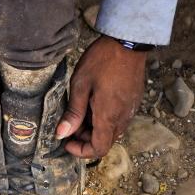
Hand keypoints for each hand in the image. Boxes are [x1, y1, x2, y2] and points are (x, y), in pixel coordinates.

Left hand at [56, 36, 145, 158]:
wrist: (128, 43)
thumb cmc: (102, 61)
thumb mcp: (80, 85)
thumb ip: (73, 112)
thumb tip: (61, 134)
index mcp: (108, 116)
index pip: (98, 149)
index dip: (81, 151)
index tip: (67, 142)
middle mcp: (123, 118)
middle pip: (105, 142)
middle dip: (86, 139)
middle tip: (71, 124)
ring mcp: (130, 110)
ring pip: (112, 131)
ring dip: (95, 129)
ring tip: (80, 111)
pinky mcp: (133, 101)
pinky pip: (119, 119)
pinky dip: (105, 119)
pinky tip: (94, 103)